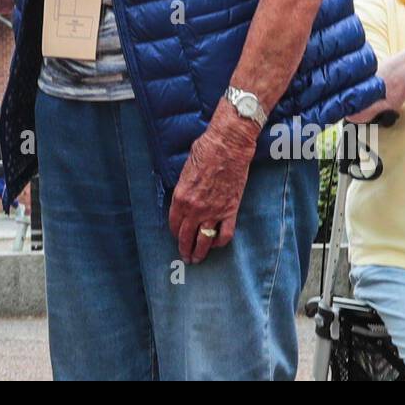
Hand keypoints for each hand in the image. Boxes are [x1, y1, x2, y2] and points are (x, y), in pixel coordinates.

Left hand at [168, 113, 253, 263]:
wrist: (228, 146)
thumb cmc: (205, 151)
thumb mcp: (185, 170)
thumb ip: (183, 188)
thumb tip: (184, 197)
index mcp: (180, 197)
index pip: (174, 223)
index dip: (175, 232)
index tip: (177, 236)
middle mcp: (195, 208)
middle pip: (186, 236)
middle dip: (184, 248)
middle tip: (185, 256)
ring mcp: (213, 212)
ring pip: (204, 240)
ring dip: (200, 252)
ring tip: (198, 258)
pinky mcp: (230, 211)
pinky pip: (224, 234)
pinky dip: (220, 242)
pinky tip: (216, 244)